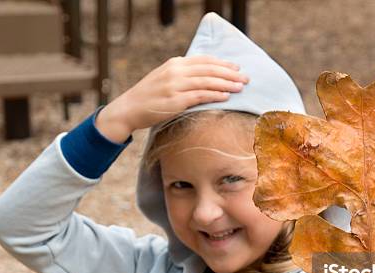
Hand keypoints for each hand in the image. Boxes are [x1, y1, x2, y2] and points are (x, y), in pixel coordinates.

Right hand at [96, 55, 249, 141]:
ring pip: (207, 81)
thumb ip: (183, 75)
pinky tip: (226, 96)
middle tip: (245, 78)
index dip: (223, 63)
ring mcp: (175, 85)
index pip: (204, 60)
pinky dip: (215, 95)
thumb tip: (205, 78)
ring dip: (227, 84)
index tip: (237, 68)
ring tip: (240, 87)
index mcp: (175, 63)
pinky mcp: (175, 101)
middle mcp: (175, 71)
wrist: (129, 108)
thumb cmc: (149, 96)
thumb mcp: (165, 78)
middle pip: (209, 69)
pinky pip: (200, 96)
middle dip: (230, 73)